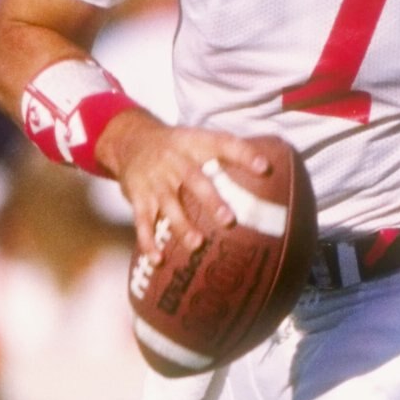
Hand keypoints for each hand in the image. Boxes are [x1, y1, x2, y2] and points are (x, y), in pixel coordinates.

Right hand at [100, 112, 276, 256]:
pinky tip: (158, 260)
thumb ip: (227, 154)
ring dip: (182, 225)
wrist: (130, 140)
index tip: (265, 168)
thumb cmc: (175, 146)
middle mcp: (175, 161)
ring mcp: (155, 180)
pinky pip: (142, 221)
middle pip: (194, 180)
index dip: (244, 154)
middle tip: (228, 220)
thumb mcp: (198, 139)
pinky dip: (148, 242)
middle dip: (211, 200)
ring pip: (169, 204)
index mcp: (195, 144)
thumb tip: (269, 172)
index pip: (223, 144)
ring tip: (197, 244)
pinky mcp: (138, 196)